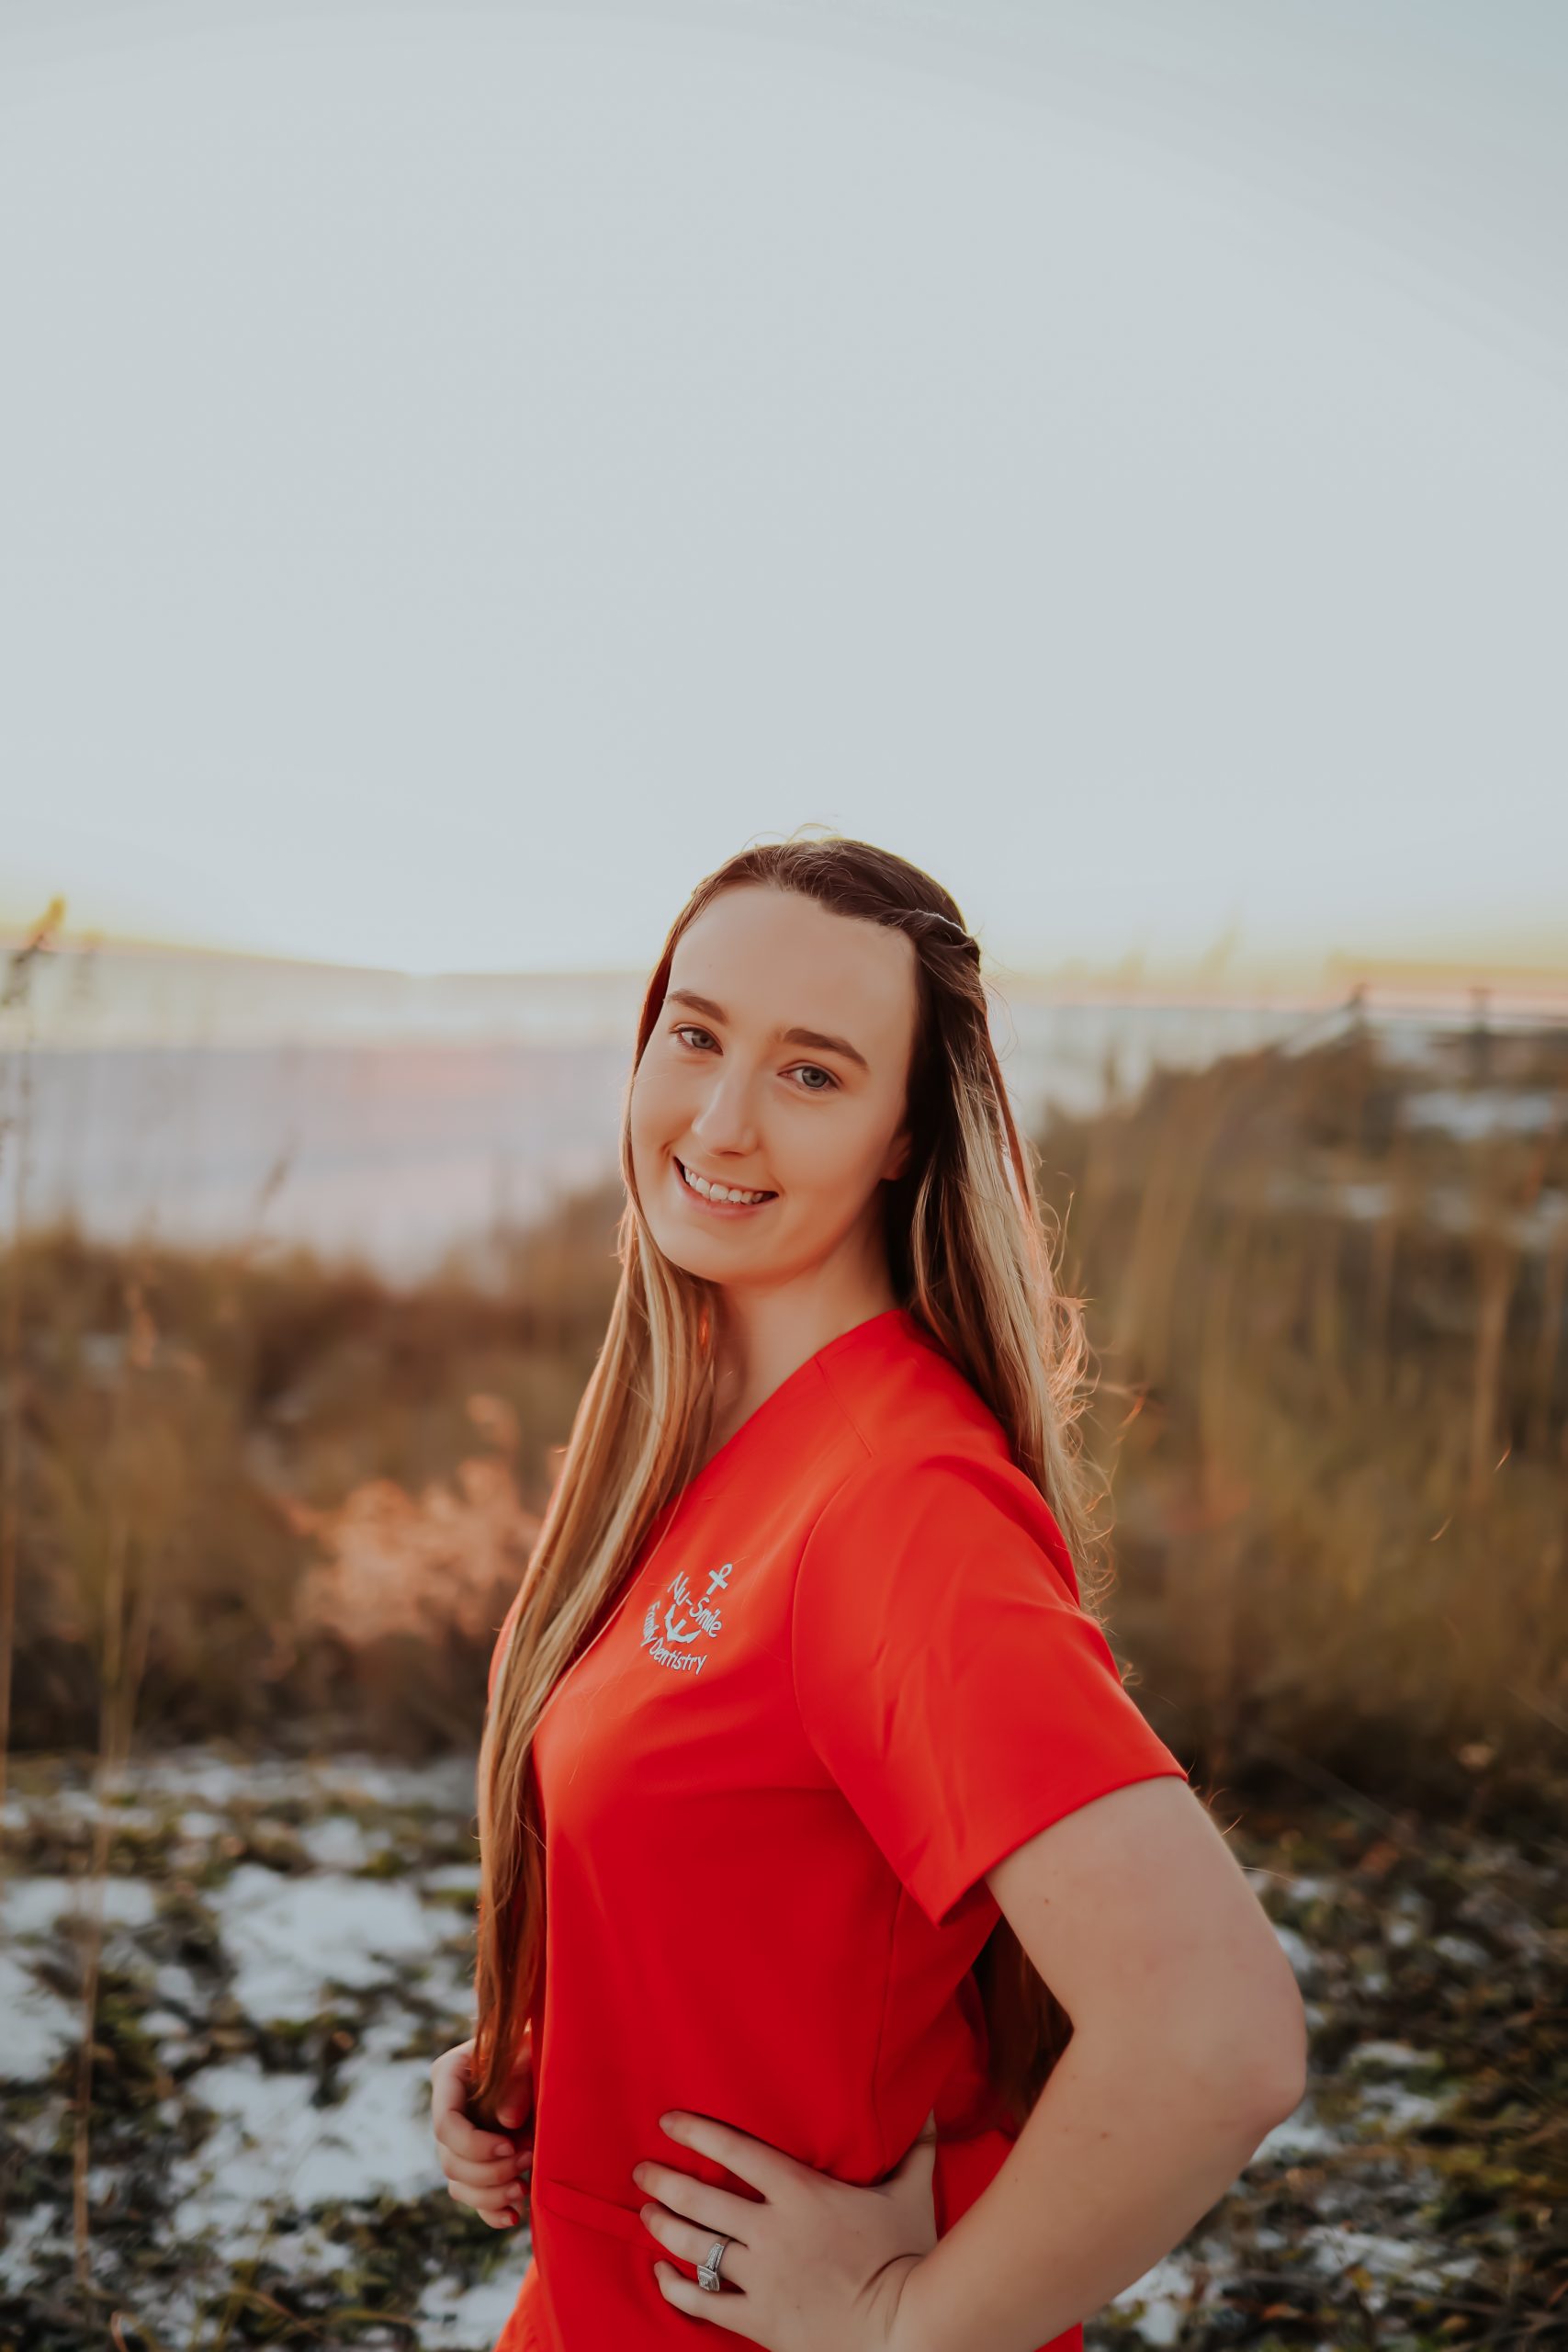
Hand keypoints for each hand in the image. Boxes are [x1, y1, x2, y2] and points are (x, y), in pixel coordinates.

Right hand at [429, 2027, 534, 2230]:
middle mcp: (447, 2112)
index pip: (445, 2124)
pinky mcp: (474, 2162)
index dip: (475, 2144)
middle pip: (450, 2161)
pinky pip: (472, 2198)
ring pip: (458, 2184)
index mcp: (449, 2077)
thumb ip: (516, 2082)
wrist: (542, 2055)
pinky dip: (491, 2211)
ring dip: (491, 2194)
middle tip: (529, 2157)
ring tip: (524, 2187)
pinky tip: (513, 2215)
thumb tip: (508, 2122)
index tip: (510, 2146)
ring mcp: (458, 2141)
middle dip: (489, 2171)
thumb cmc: (532, 2045)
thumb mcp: (527, 2052)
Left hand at [631, 2105, 938, 2348]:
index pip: (735, 2151)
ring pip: (696, 2247)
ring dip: (663, 2226)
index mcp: (801, 2193)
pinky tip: (660, 2272)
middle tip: (641, 2169)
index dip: (696, 2133)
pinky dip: (675, 2286)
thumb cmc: (910, 2257)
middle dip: (664, 2180)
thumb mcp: (911, 2195)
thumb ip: (915, 2148)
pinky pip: (703, 2303)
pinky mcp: (759, 2321)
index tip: (668, 2122)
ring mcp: (762, 2278)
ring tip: (645, 2212)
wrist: (906, 2331)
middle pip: (701, 2198)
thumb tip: (928, 2103)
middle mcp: (772, 2231)